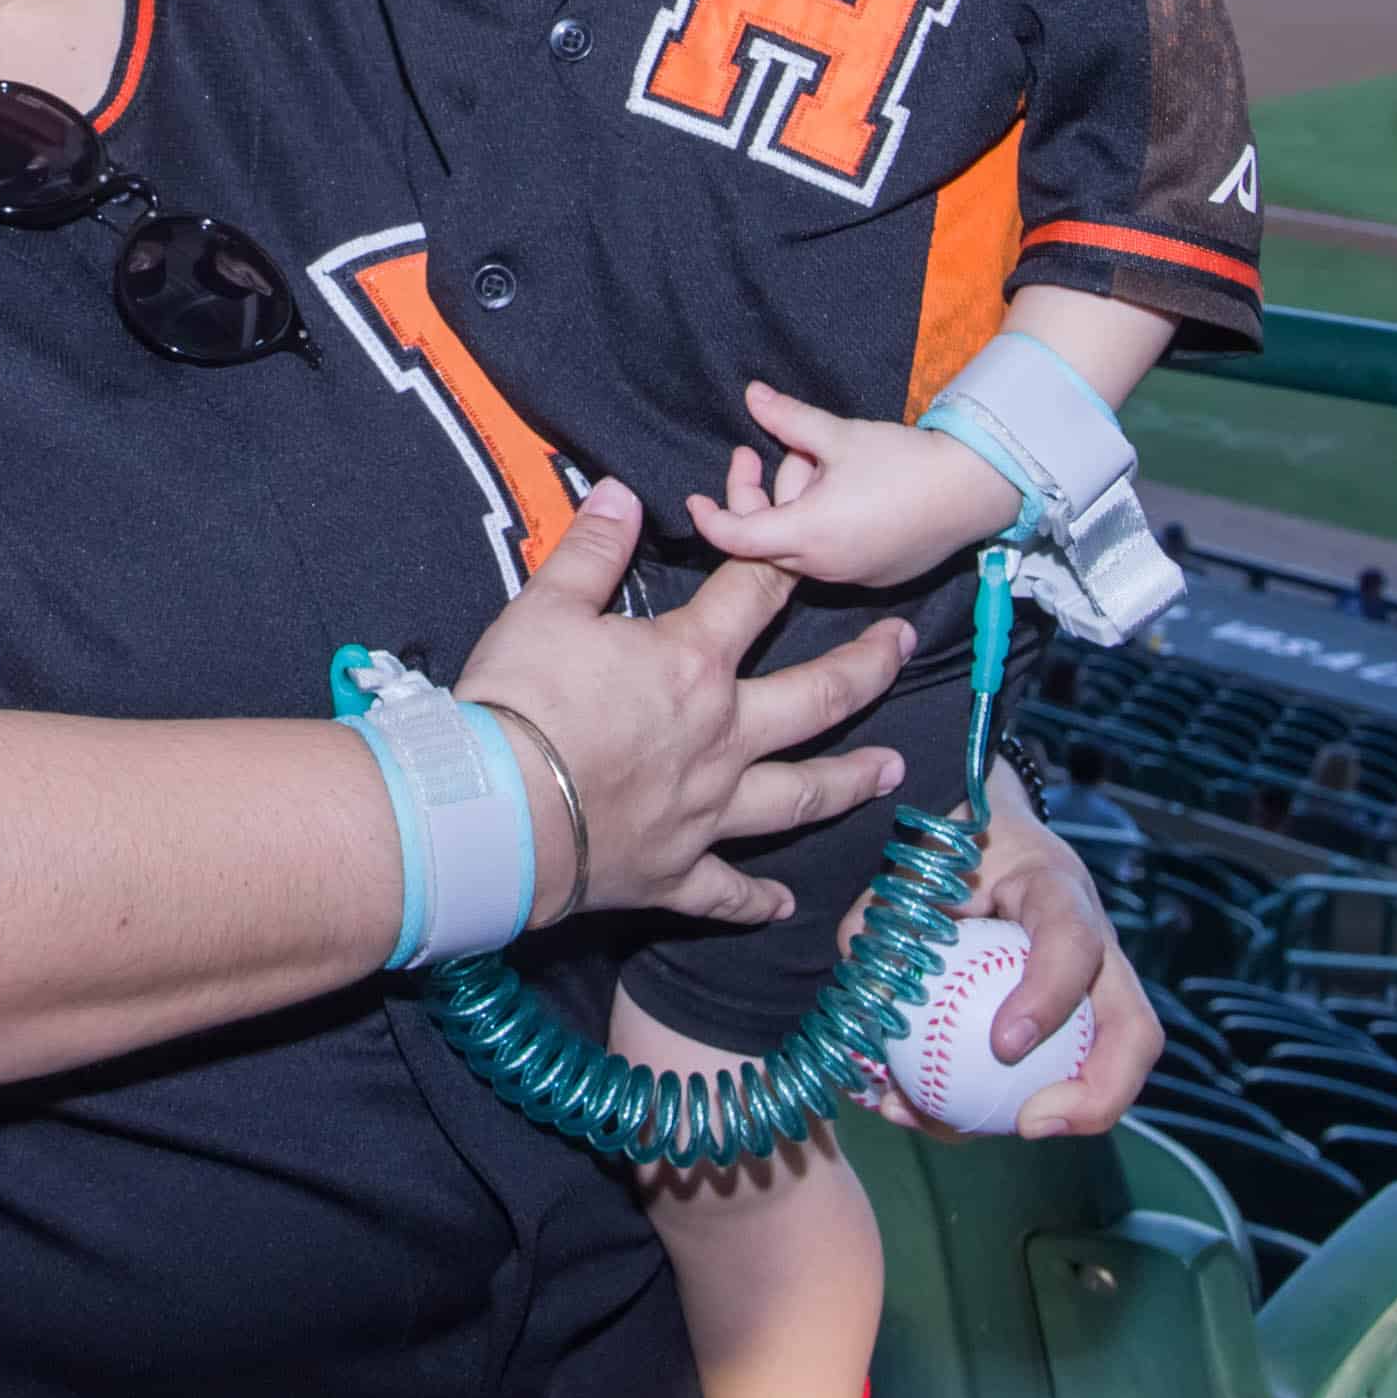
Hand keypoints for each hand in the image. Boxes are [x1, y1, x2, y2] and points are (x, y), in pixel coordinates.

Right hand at [456, 482, 911, 930]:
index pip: (755, 596)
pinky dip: (757, 900)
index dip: (785, 561)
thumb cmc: (519, 703)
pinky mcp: (677, 871)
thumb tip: (623, 493)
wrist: (493, 811)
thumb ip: (592, 550)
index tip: (815, 541)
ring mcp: (707, 810)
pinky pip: (729, 890)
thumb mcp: (545, 606)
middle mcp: (721, 736)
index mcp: (692, 663)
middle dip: (867, 667)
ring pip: (799, 794)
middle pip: (817, 696)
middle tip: (903, 647)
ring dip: (849, 780)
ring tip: (890, 769)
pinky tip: (784, 904)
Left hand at [683, 383, 1017, 585]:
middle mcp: (824, 567)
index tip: (693, 500)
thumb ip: (789, 419)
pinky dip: (821, 524)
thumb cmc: (906, 461)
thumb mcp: (840, 435)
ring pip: (799, 545)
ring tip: (821, 461)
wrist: (976, 489)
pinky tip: (844, 489)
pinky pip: (830, 555)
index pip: (735, 538)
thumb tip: (752, 395)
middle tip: (766, 450)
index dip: (710, 518)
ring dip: (795, 505)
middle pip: (766, 538)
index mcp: (808, 534)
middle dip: (759, 494)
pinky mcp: (876, 576)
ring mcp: (852, 576)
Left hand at [846, 806, 1160, 1140]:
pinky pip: (1050, 1082)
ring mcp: (1090, 995)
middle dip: (1097, 1094)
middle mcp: (1094, 948)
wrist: (975, 838)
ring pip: (1101, 1071)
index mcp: (1056, 891)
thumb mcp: (912, 866)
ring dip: (1042, 1117)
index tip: (1005, 1044)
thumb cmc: (946, 850)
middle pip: (1134, 1031)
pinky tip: (918, 1114)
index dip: (1051, 997)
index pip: (1074, 940)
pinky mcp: (1066, 1029)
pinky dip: (992, 1109)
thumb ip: (883, 922)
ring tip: (946, 1128)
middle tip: (1028, 1125)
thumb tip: (868, 996)